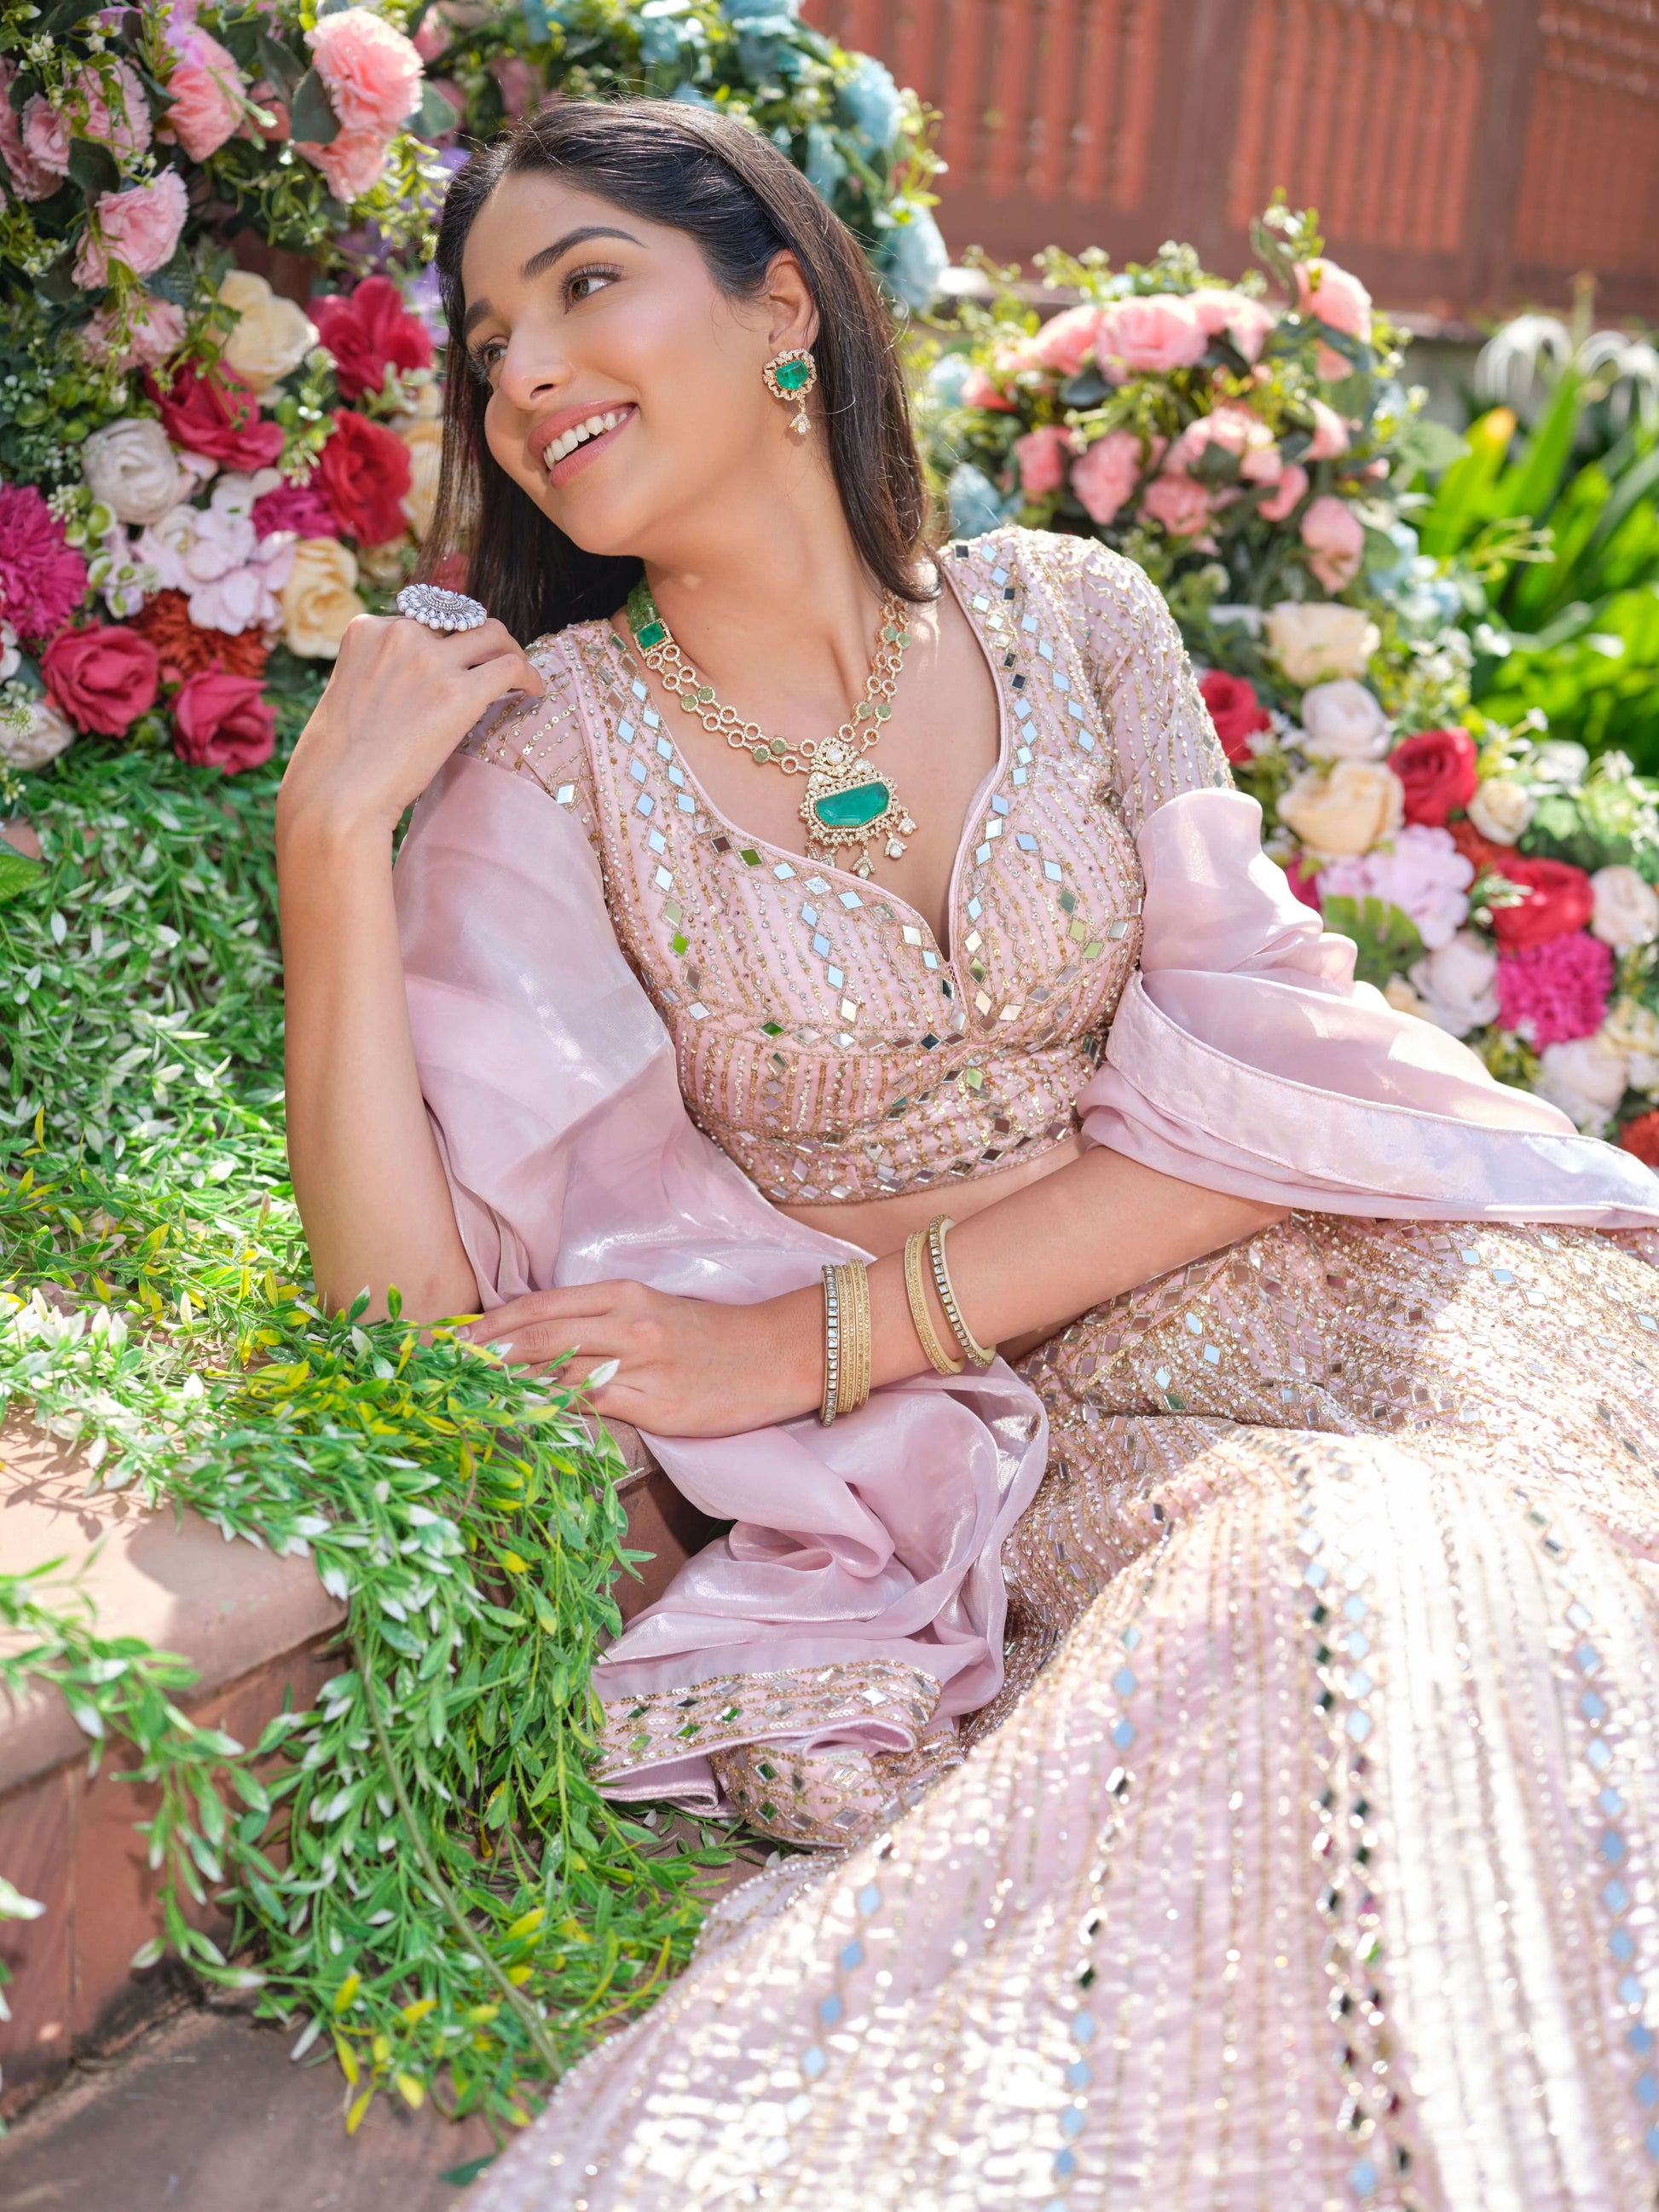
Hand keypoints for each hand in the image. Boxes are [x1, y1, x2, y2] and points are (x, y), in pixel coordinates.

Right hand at [278, 612, 545, 842]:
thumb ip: (380, 673)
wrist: (339, 792)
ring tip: (520, 676)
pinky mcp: (459, 693)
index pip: (421, 619)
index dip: (444, 641)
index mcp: (366, 629)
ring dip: (510, 651)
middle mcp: (400, 634)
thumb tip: (416, 686)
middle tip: (493, 663)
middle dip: (478, 641)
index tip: (455, 663)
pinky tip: (533, 693)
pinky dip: (530, 676)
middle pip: (460, 620)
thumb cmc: (338, 760)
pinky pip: (511, 667)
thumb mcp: (350, 693)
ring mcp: (431, 661)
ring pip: (493, 634)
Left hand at [456, 1279, 820, 1438]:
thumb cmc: (710, 1337)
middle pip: (535, 1338)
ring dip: (507, 1387)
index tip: (446, 1340)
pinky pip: (592, 1409)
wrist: (776, 1355)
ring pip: (557, 1374)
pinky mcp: (657, 1406)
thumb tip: (536, 1346)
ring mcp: (641, 1366)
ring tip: (464, 1398)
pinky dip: (553, 1413)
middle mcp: (626, 1324)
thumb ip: (597, 1325)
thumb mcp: (651, 1314)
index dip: (488, 1325)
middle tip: (437, 1371)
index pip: (537, 1308)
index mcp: (621, 1295)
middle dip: (481, 1355)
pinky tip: (523, 1421)